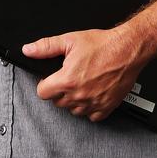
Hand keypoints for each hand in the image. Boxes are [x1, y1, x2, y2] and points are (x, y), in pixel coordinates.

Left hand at [23, 28, 146, 121]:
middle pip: (58, 102)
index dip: (44, 84)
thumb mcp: (70, 40)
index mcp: (67, 80)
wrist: (128, 49)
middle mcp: (79, 95)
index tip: (51, 79)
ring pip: (73, 110)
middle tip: (69, 78)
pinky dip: (90, 109)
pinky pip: (91, 117)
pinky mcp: (106, 107)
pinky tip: (92, 95)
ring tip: (81, 85)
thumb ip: (46, 47)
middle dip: (60, 91)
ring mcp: (93, 103)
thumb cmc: (103, 45)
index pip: (42, 93)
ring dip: (74, 100)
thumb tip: (28, 50)